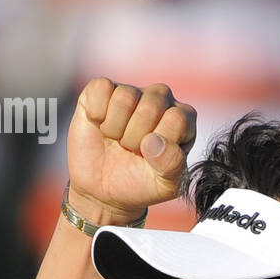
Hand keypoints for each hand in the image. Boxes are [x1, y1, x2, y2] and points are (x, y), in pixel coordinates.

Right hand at [66, 78, 195, 223]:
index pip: (176, 120)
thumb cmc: (140, 183)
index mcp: (182, 119)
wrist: (104, 190)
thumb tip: (154, 141)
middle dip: (134, 138)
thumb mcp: (165, 185)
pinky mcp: (102, 89)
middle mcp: (161, 100)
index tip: (149, 157)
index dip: (158, 144)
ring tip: (116, 138)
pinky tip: (99, 124)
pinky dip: (97, 112)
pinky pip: (102, 88)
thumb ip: (171, 165)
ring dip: (115, 128)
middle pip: (151, 107)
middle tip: (130, 149)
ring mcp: (132, 92)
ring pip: (125, 97)